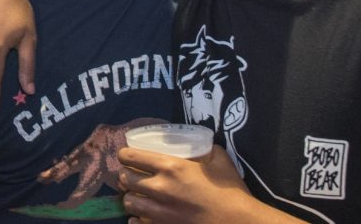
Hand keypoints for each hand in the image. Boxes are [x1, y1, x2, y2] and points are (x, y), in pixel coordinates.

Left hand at [118, 146, 294, 222]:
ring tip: (137, 196)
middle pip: (124, 179)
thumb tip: (201, 145)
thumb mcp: (220, 160)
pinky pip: (135, 222)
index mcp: (170, 166)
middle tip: (132, 176)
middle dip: (125, 176)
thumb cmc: (229, 192)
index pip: (131, 157)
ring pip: (127, 202)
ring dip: (130, 197)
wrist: (236, 222)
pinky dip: (136, 218)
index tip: (125, 155)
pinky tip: (144, 216)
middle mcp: (158, 187)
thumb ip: (206, 150)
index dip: (124, 154)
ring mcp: (158, 211)